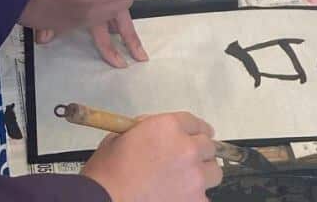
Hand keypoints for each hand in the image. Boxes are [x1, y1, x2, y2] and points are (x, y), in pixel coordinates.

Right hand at [82, 112, 222, 201]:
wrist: (103, 201)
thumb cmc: (105, 173)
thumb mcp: (120, 137)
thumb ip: (145, 129)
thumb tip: (157, 132)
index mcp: (168, 127)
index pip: (194, 123)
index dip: (195, 130)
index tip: (197, 136)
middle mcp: (187, 148)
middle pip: (208, 146)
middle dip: (199, 152)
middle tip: (187, 160)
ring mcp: (194, 177)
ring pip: (213, 172)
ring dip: (202, 173)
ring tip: (186, 181)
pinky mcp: (196, 200)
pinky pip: (204, 197)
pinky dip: (193, 197)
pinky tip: (176, 198)